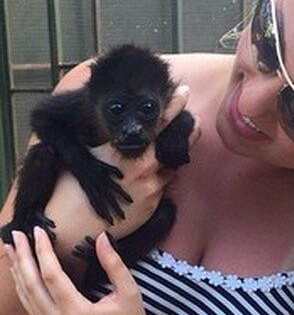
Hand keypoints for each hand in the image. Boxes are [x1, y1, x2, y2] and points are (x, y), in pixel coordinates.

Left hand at [3, 226, 156, 314]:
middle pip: (31, 285)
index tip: (38, 231)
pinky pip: (32, 308)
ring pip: (26, 297)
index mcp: (78, 313)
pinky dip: (24, 288)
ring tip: (13, 249)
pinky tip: (22, 274)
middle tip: (15, 235)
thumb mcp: (129, 293)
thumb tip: (102, 238)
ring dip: (18, 271)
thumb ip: (114, 265)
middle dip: (22, 258)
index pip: (52, 275)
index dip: (43, 251)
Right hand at [41, 85, 198, 269]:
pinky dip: (165, 176)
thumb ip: (111, 143)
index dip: (171, 106)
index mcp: (119, 148)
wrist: (78, 223)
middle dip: (187, 125)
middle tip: (197, 115)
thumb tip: (128, 130)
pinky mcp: (154, 202)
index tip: (182, 92)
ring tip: (175, 144)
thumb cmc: (76, 187)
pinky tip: (158, 174)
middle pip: (173, 140)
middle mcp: (138, 164)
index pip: (152, 123)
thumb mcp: (90, 156)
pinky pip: (166, 184)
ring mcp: (150, 184)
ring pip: (171, 163)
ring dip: (174, 154)